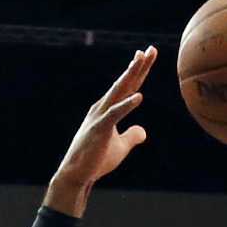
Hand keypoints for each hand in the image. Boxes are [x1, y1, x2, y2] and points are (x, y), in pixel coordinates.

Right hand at [46, 48, 155, 215]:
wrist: (76, 176)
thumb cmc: (95, 161)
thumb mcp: (120, 148)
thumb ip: (131, 137)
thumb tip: (143, 132)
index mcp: (107, 110)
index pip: (127, 87)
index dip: (137, 71)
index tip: (147, 55)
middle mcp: (103, 108)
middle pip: (125, 84)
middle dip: (138, 66)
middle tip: (151, 50)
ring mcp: (100, 117)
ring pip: (119, 92)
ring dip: (131, 75)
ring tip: (142, 61)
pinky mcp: (99, 129)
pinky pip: (115, 115)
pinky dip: (127, 105)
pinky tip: (139, 97)